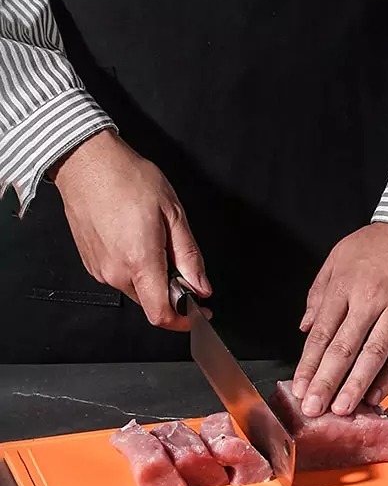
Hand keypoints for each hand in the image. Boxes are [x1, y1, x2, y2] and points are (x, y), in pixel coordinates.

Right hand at [52, 129, 210, 330]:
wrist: (87, 164)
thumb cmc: (129, 180)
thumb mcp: (174, 213)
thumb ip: (189, 255)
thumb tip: (201, 284)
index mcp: (140, 262)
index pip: (161, 314)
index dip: (184, 320)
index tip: (200, 313)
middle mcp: (115, 272)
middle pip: (150, 301)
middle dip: (172, 289)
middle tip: (182, 260)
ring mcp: (99, 269)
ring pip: (135, 287)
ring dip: (153, 275)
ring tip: (157, 237)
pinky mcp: (90, 262)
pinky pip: (119, 275)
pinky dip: (136, 267)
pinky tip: (139, 237)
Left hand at [291, 221, 387, 416]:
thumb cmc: (385, 239)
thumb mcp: (341, 254)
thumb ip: (320, 290)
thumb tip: (307, 325)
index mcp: (347, 284)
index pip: (323, 332)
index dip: (309, 364)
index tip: (300, 387)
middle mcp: (372, 298)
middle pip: (344, 348)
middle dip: (326, 382)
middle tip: (314, 408)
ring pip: (374, 354)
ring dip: (356, 385)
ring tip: (342, 408)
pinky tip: (377, 392)